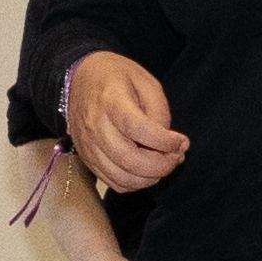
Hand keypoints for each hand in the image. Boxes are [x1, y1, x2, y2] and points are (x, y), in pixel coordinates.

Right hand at [59, 50, 189, 191]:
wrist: (79, 79)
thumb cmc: (116, 77)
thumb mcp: (145, 81)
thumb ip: (159, 111)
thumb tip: (169, 144)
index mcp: (110, 100)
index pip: (138, 129)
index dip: (164, 141)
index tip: (182, 141)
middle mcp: (95, 126)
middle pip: (129, 159)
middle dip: (161, 166)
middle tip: (177, 157)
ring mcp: (87, 146)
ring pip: (121, 178)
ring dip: (149, 178)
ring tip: (163, 164)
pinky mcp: (87, 159)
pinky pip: (113, 183)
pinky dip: (135, 183)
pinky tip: (146, 170)